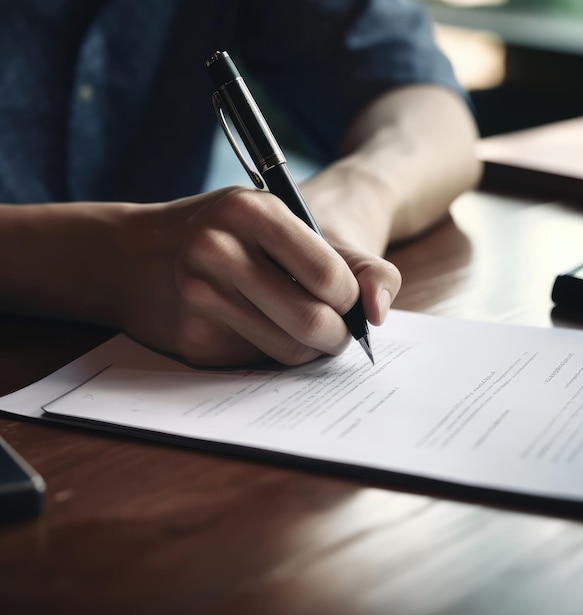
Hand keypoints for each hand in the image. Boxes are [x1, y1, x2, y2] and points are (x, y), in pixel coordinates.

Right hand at [118, 187, 399, 366]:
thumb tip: (376, 313)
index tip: (345, 302)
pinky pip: (257, 362)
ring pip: (288, 350)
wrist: (132, 254)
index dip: (349, 299)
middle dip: (337, 336)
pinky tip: (258, 329)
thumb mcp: (272, 217)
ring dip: (309, 348)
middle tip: (338, 332)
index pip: (328, 276)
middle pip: (310, 321)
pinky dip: (271, 351)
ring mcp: (199, 299)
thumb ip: (342, 258)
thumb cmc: (221, 232)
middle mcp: (218, 251)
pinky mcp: (192, 340)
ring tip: (304, 328)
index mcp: (249, 210)